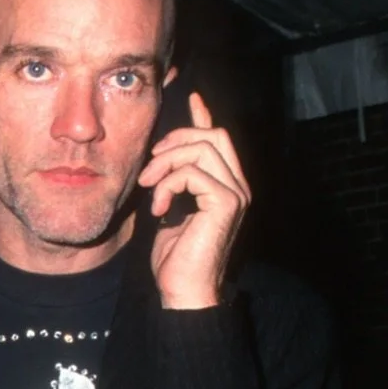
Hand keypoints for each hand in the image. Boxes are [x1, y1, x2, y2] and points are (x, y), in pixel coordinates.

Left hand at [139, 92, 250, 310]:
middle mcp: (238, 185)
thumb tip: (165, 157)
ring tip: (149, 187)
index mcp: (227, 185)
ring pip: (202, 148)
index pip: (219, 139)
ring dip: (166, 163)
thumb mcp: (170, 208)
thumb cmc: (176, 258)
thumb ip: (174, 181)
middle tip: (150, 165)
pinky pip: (193, 173)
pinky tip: (159, 209)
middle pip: (213, 135)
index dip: (204, 116)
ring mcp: (236, 193)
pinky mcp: (226, 203)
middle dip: (176, 139)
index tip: (192, 97)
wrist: (184, 291)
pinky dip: (168, 185)